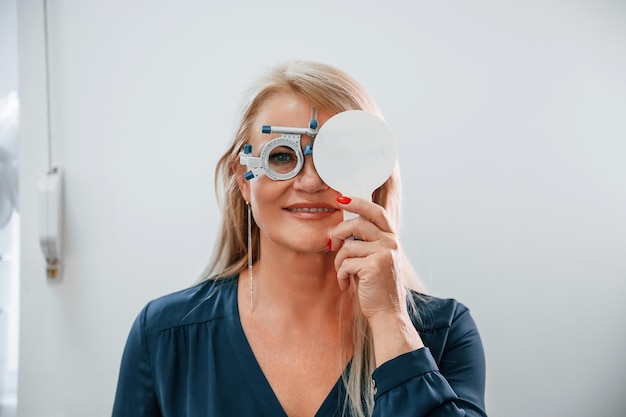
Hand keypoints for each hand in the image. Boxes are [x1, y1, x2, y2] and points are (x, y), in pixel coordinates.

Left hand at [330, 196, 404, 318]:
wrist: (387, 313)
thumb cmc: (376, 286)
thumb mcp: (374, 259)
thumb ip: (365, 242)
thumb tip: (342, 229)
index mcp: (391, 238)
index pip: (376, 211)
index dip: (358, 203)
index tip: (341, 199)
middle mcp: (390, 242)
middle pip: (356, 224)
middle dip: (339, 233)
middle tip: (333, 245)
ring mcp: (384, 253)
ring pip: (347, 246)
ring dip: (339, 262)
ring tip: (342, 273)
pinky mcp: (373, 266)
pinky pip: (345, 263)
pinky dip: (341, 275)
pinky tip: (346, 284)